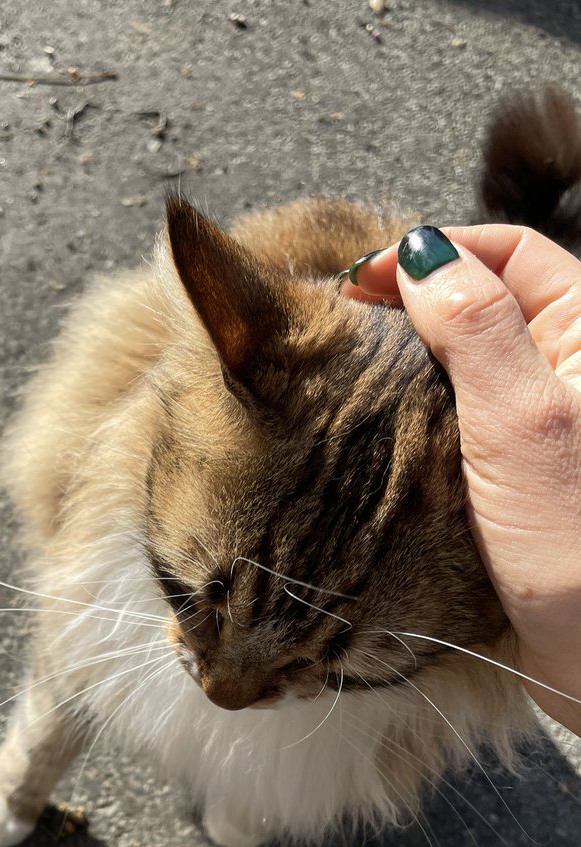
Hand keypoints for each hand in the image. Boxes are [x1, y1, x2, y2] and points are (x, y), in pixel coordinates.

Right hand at [342, 224, 580, 735]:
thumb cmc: (575, 542)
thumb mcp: (521, 419)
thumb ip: (475, 327)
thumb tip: (424, 251)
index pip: (507, 253)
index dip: (434, 254)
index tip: (359, 284)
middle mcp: (569, 369)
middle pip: (484, 302)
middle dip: (414, 306)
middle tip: (342, 331)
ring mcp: (544, 423)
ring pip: (468, 364)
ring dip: (411, 363)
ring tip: (352, 380)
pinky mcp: (519, 473)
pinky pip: (462, 420)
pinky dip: (420, 415)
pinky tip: (382, 434)